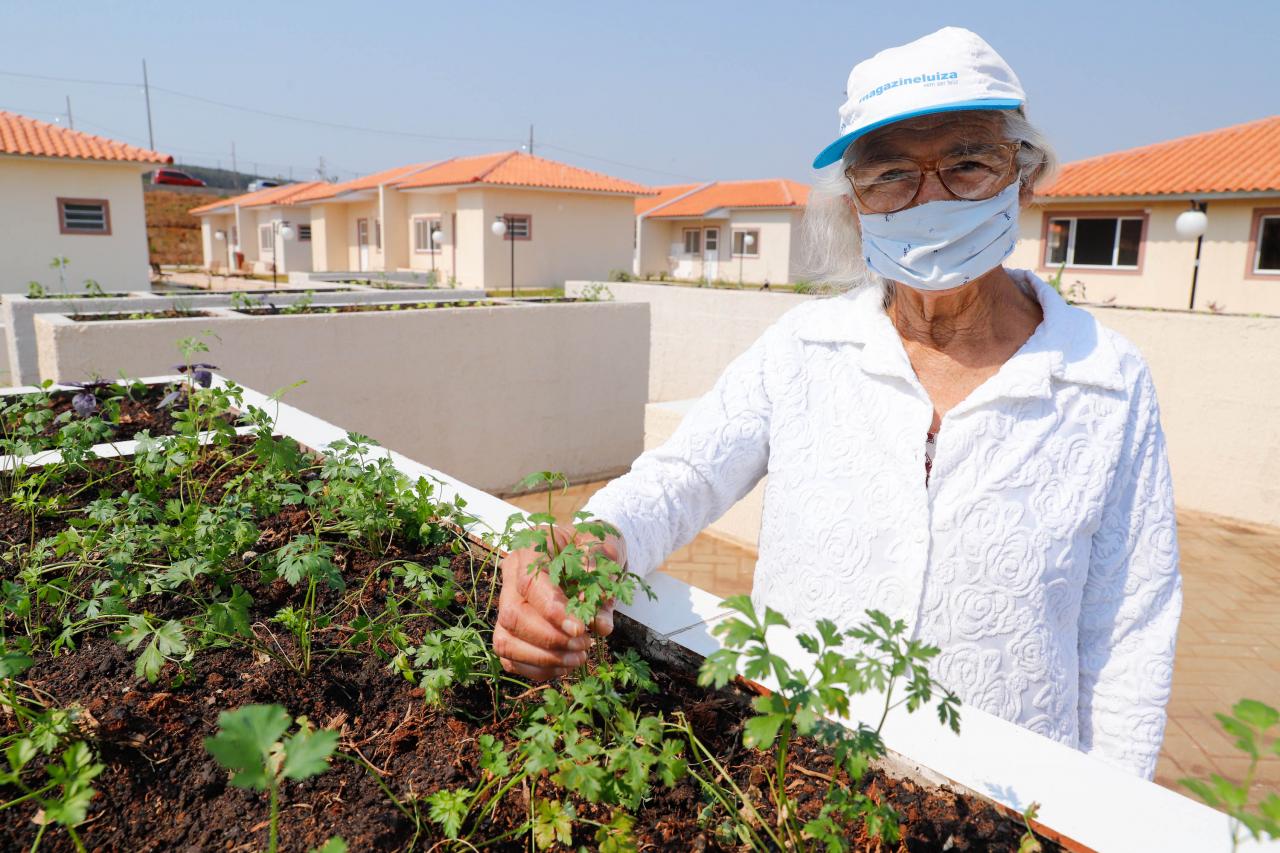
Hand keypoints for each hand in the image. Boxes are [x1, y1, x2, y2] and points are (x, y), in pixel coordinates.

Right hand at [493, 524, 624, 680]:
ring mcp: (506, 603)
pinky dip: (538, 668)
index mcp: (532, 548)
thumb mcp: (608, 548)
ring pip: (505, 639)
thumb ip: (605, 584)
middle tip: (584, 643)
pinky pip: (510, 657)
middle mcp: (511, 575)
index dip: (551, 610)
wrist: (589, 554)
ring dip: (544, 658)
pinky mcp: (509, 628)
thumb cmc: (595, 548)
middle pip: (513, 614)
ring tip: (579, 657)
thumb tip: (601, 626)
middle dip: (550, 638)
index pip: (529, 582)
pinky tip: (565, 665)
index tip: (579, 628)